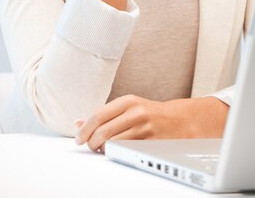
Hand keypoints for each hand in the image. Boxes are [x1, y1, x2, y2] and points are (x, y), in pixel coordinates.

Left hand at [74, 95, 228, 151]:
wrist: (177, 120)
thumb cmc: (148, 113)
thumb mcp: (127, 107)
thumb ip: (104, 114)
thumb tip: (78, 122)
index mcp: (128, 100)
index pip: (98, 115)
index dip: (85, 129)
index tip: (79, 137)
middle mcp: (136, 112)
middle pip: (103, 131)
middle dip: (91, 142)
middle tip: (89, 145)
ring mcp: (144, 128)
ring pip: (113, 143)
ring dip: (102, 150)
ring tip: (100, 149)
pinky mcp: (150, 142)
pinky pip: (125, 151)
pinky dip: (115, 153)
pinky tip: (114, 151)